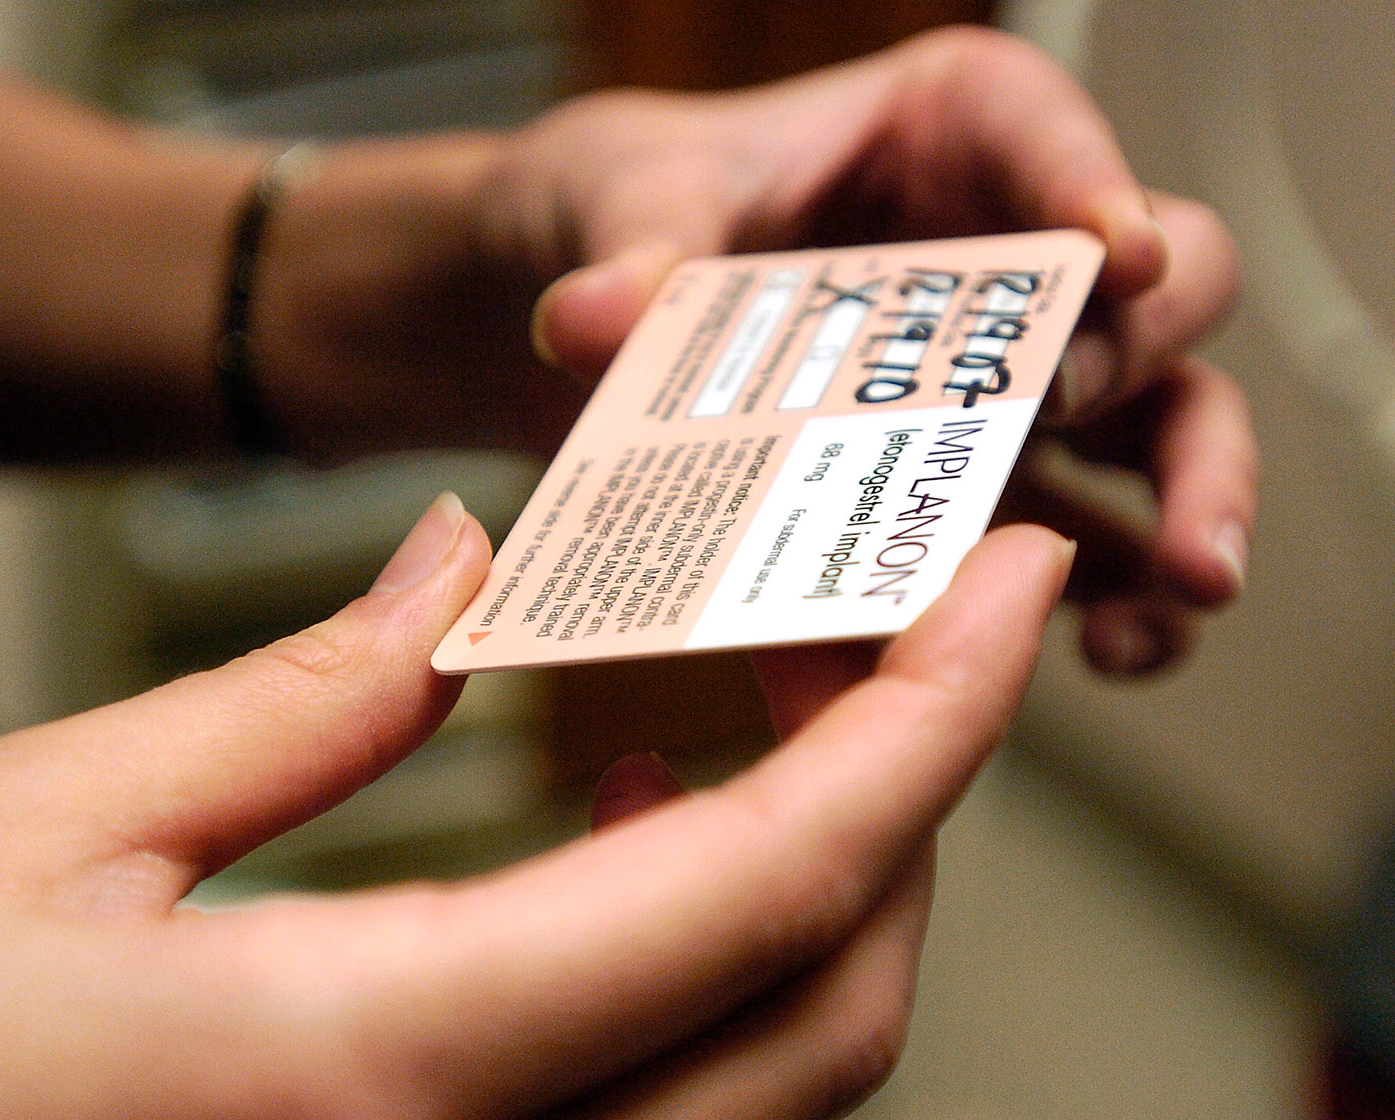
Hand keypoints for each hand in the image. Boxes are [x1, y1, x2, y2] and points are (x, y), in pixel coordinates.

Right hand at [0, 495, 1071, 1118]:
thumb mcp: (41, 829)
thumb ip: (294, 702)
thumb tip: (456, 572)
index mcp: (368, 1073)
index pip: (762, 892)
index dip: (926, 728)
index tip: (997, 590)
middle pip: (822, 1016)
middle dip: (891, 807)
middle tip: (844, 632)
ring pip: (764, 1095)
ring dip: (802, 899)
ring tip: (717, 723)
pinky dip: (700, 989)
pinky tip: (611, 863)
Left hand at [499, 26, 1255, 673]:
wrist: (577, 304)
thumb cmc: (631, 207)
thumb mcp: (623, 196)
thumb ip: (630, 248)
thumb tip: (594, 315)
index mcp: (945, 134)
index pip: (1043, 135)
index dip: (1094, 185)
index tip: (1114, 254)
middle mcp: (1008, 258)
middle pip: (1153, 286)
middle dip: (1140, 352)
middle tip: (1068, 411)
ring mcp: (1013, 379)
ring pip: (1164, 423)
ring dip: (1191, 501)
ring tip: (1185, 577)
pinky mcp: (984, 483)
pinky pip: (1090, 538)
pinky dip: (1111, 595)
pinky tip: (1109, 646)